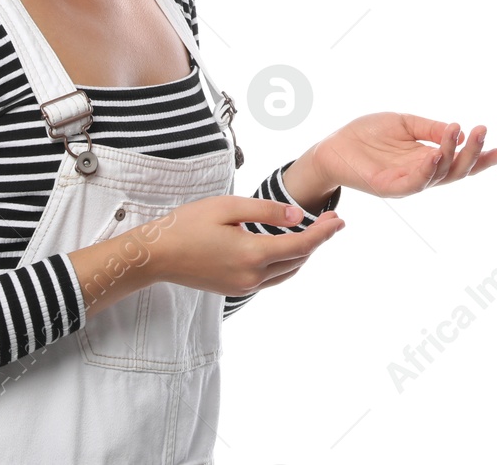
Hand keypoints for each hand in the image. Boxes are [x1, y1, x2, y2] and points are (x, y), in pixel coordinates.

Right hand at [143, 195, 345, 297]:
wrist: (156, 255)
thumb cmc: (188, 224)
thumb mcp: (228, 207)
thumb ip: (267, 212)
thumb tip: (299, 217)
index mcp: (252, 254)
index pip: (302, 245)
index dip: (324, 233)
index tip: (340, 220)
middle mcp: (252, 276)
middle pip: (298, 260)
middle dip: (318, 241)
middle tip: (333, 221)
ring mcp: (243, 286)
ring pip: (287, 272)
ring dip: (303, 254)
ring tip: (316, 233)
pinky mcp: (235, 289)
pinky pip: (271, 278)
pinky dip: (286, 263)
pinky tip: (287, 247)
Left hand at [307, 112, 496, 197]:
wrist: (334, 145)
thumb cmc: (368, 134)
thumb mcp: (405, 124)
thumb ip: (430, 128)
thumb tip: (459, 130)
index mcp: (428, 159)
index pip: (462, 162)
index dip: (485, 158)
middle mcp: (422, 174)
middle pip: (457, 171)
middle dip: (474, 154)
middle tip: (483, 131)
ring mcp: (407, 183)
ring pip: (440, 175)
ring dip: (452, 155)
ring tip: (460, 133)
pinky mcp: (389, 187)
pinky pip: (414, 182)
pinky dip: (428, 169)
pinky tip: (436, 154)